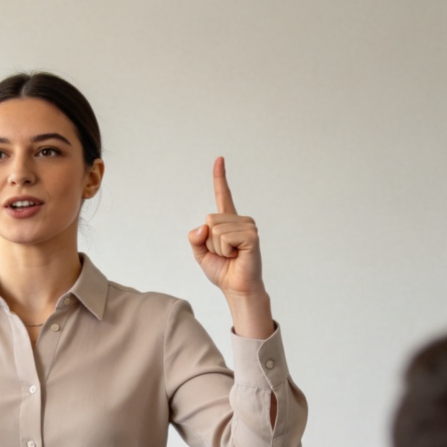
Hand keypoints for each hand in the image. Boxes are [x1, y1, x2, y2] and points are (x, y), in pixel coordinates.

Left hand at [188, 157, 263, 298]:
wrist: (236, 287)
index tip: (219, 159)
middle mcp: (240, 220)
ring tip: (231, 255)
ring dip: (218, 248)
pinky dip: (225, 250)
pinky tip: (237, 256)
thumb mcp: (200, 253)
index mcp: (227, 221)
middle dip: (209, 242)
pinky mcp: (251, 236)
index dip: (220, 177)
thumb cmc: (222, 270)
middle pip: (209, 220)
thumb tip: (203, 227)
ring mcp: (247, 226)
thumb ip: (195, 238)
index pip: (222, 195)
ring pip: (215, 230)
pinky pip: (225, 237)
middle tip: (224, 253)